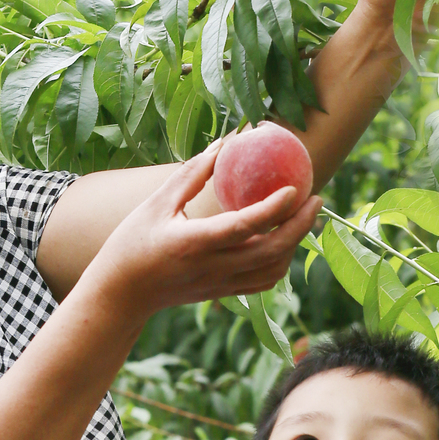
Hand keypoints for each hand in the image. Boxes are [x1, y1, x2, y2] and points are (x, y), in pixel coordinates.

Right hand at [85, 138, 320, 320]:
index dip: (272, 210)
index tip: (294, 189)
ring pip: (272, 270)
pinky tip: (281, 241)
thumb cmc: (132, 243)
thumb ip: (191, 175)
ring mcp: (220, 285)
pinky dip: (279, 262)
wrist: (121, 295)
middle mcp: (212, 268)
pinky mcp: (221, 294)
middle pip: (271, 252)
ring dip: (293, 245)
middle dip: (301, 226)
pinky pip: (262, 282)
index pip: (243, 227)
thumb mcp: (156, 204)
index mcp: (193, 243)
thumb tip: (224, 144)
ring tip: (303, 217)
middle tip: (316, 198)